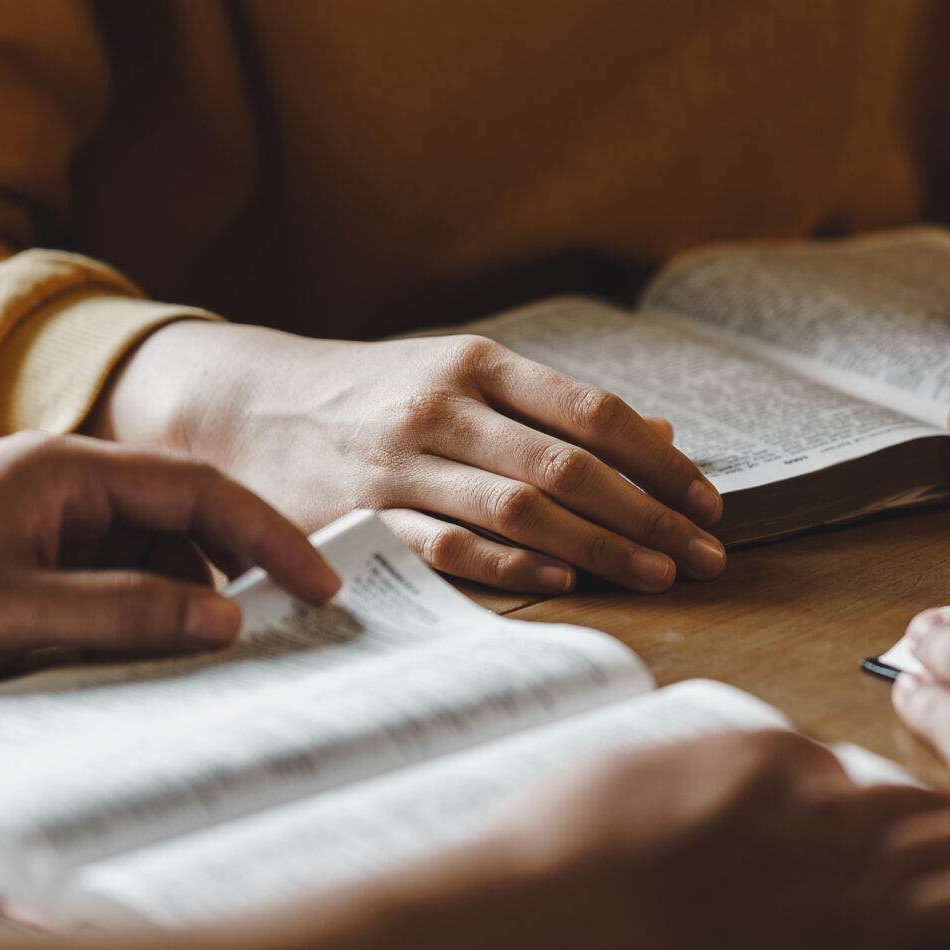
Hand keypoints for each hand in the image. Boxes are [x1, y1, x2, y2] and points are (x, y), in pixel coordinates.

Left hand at [0, 433, 339, 701]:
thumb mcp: (13, 615)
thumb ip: (128, 613)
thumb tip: (230, 620)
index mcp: (65, 470)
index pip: (201, 489)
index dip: (271, 537)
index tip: (323, 587)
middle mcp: (55, 490)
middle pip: (179, 523)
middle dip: (234, 575)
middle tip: (285, 633)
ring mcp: (30, 531)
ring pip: (140, 562)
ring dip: (180, 606)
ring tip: (216, 661)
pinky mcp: (6, 575)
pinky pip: (97, 592)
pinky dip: (133, 623)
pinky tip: (144, 667)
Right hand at [94, 322, 725, 594]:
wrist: (241, 403)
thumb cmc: (373, 394)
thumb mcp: (462, 376)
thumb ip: (555, 407)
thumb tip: (662, 435)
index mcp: (478, 364)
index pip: (593, 413)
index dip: (658, 463)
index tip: (708, 503)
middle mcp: (444, 407)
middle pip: (569, 465)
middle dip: (649, 515)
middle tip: (708, 556)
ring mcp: (401, 462)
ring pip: (520, 506)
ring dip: (599, 548)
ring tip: (659, 576)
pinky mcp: (361, 514)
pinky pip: (448, 545)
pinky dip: (510, 567)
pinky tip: (563, 585)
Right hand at [492, 728, 949, 949]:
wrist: (562, 926)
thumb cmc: (564, 856)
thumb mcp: (629, 778)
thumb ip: (688, 780)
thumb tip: (694, 793)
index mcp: (769, 757)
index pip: (849, 772)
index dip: (881, 799)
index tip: (899, 817)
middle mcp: (826, 803)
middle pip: (920, 805)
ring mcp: (851, 871)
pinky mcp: (863, 940)